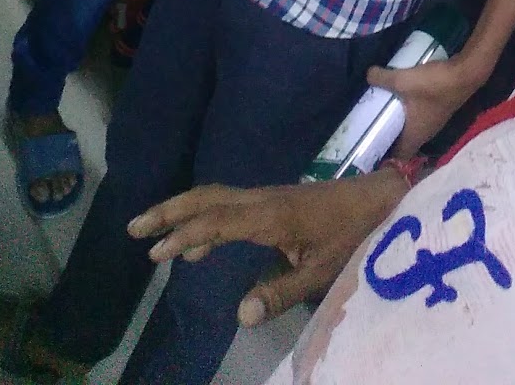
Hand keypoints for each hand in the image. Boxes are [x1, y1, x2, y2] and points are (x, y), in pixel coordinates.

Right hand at [127, 173, 407, 324]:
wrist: (380, 199)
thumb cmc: (353, 234)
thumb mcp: (321, 270)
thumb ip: (280, 294)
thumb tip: (238, 317)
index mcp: (271, 214)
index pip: (217, 220)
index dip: (184, 234)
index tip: (155, 251)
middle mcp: (263, 199)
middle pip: (208, 198)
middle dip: (170, 211)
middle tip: (134, 227)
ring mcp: (268, 197)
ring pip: (217, 198)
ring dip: (184, 212)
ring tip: (153, 237)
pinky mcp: (275, 202)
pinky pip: (231, 206)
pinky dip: (207, 220)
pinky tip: (199, 248)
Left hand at [368, 55, 485, 159]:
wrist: (466, 73)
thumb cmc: (433, 85)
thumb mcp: (402, 80)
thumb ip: (382, 78)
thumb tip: (367, 75)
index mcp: (415, 136)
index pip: (398, 156)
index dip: (384, 155)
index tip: (370, 146)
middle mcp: (427, 133)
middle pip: (406, 141)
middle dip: (391, 135)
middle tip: (373, 124)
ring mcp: (436, 121)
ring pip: (414, 127)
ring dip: (402, 122)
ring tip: (386, 110)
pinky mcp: (441, 109)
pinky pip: (421, 116)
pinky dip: (412, 111)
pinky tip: (406, 97)